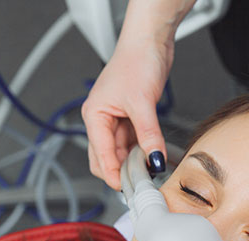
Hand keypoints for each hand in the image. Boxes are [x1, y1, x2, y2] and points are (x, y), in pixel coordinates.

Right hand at [82, 37, 171, 189]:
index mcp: (94, 116)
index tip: (127, 190)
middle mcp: (101, 120)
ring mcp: (116, 120)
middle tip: (140, 185)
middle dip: (121, 172)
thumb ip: (148, 135)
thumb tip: (154, 160)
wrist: (150, 42)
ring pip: (121, 152)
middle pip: (106, 158)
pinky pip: (133, 142)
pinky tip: (153, 157)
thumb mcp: (143, 104)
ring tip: (150, 172)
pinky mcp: (131, 117)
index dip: (113, 175)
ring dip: (134, 163)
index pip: (100, 155)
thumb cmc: (136, 61)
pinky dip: (142, 151)